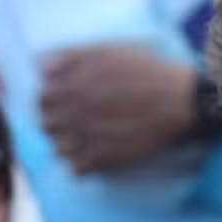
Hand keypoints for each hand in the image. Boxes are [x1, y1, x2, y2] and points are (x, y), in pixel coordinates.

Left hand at [39, 46, 197, 174]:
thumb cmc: (146, 71)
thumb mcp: (108, 52)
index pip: (41, 99)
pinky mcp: (104, 160)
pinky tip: (96, 154)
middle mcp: (74, 114)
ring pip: (58, 150)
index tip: (64, 101)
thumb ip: (71, 58)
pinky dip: (81, 163)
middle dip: (57, 122)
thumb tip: (43, 70)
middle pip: (47, 125)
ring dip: (67, 144)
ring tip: (86, 139)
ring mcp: (87, 139)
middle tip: (76, 120)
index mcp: (72, 87)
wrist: (179, 100)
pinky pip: (76, 169)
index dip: (51, 100)